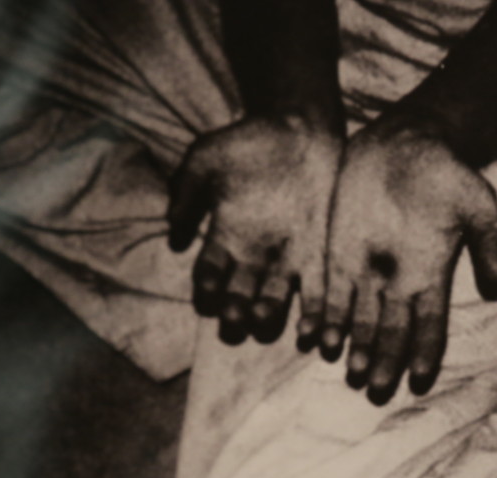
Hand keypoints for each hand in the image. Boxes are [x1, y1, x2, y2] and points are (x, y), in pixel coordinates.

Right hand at [167, 115, 341, 344]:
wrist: (299, 127)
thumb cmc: (246, 142)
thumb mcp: (205, 162)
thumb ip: (185, 196)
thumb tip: (175, 240)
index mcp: (224, 238)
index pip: (209, 276)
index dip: (206, 290)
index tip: (205, 298)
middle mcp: (254, 256)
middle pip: (239, 298)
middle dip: (234, 313)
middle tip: (233, 318)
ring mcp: (288, 258)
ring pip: (275, 302)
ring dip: (267, 317)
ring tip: (263, 318)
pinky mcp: (320, 255)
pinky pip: (317, 292)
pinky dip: (314, 315)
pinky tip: (312, 331)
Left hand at [319, 118, 496, 403]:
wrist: (408, 142)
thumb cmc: (448, 172)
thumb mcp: (479, 204)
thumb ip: (489, 244)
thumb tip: (494, 287)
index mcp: (431, 273)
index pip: (430, 324)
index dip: (424, 353)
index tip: (418, 381)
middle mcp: (397, 280)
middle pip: (391, 332)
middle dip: (384, 362)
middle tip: (375, 391)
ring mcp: (365, 267)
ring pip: (359, 320)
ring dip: (354, 348)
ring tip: (350, 374)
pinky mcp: (337, 250)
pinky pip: (329, 291)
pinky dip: (324, 316)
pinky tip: (318, 339)